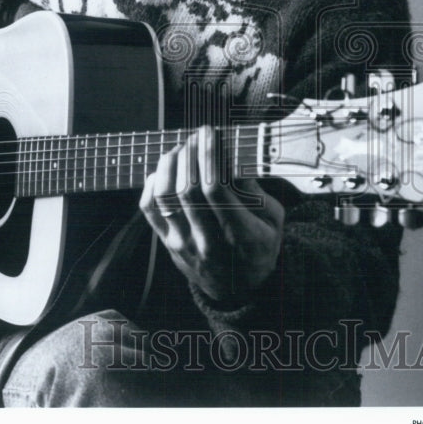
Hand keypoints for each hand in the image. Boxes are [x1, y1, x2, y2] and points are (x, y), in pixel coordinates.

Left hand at [139, 125, 284, 301]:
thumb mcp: (273, 220)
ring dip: (169, 165)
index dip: (209, 155)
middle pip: (187, 190)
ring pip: (164, 197)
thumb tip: (232, 159)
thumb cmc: (260, 246)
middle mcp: (208, 242)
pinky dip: (152, 184)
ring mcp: (183, 244)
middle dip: (190, 154)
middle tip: (196, 136)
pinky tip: (165, 170)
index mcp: (240, 236)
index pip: (215, 189)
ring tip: (180, 148)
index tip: (210, 133)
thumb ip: (255, 191)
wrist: (240, 290)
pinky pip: (149, 209)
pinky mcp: (167, 243)